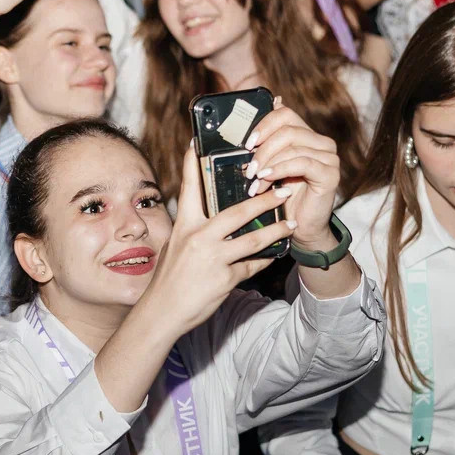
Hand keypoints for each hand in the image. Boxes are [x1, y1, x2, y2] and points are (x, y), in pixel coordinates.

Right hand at [139, 145, 295, 335]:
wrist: (162, 312)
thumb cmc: (168, 279)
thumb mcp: (176, 246)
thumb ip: (194, 229)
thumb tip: (210, 215)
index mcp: (184, 225)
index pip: (190, 188)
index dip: (193, 163)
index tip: (198, 142)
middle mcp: (199, 238)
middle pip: (238, 211)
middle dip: (264, 199)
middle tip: (283, 188)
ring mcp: (214, 258)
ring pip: (254, 239)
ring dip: (277, 230)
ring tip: (292, 223)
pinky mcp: (225, 278)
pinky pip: (252, 265)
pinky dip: (264, 259)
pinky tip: (274, 254)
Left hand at [242, 97, 341, 251]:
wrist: (301, 227)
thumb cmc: (284, 197)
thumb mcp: (271, 166)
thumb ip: (268, 143)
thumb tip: (268, 106)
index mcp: (308, 136)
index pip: (285, 115)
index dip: (263, 126)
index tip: (248, 144)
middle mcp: (322, 143)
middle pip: (287, 129)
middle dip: (263, 149)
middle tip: (249, 169)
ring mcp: (329, 158)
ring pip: (292, 147)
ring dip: (268, 163)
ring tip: (256, 180)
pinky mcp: (330, 174)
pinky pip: (302, 163)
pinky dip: (280, 169)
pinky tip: (267, 179)